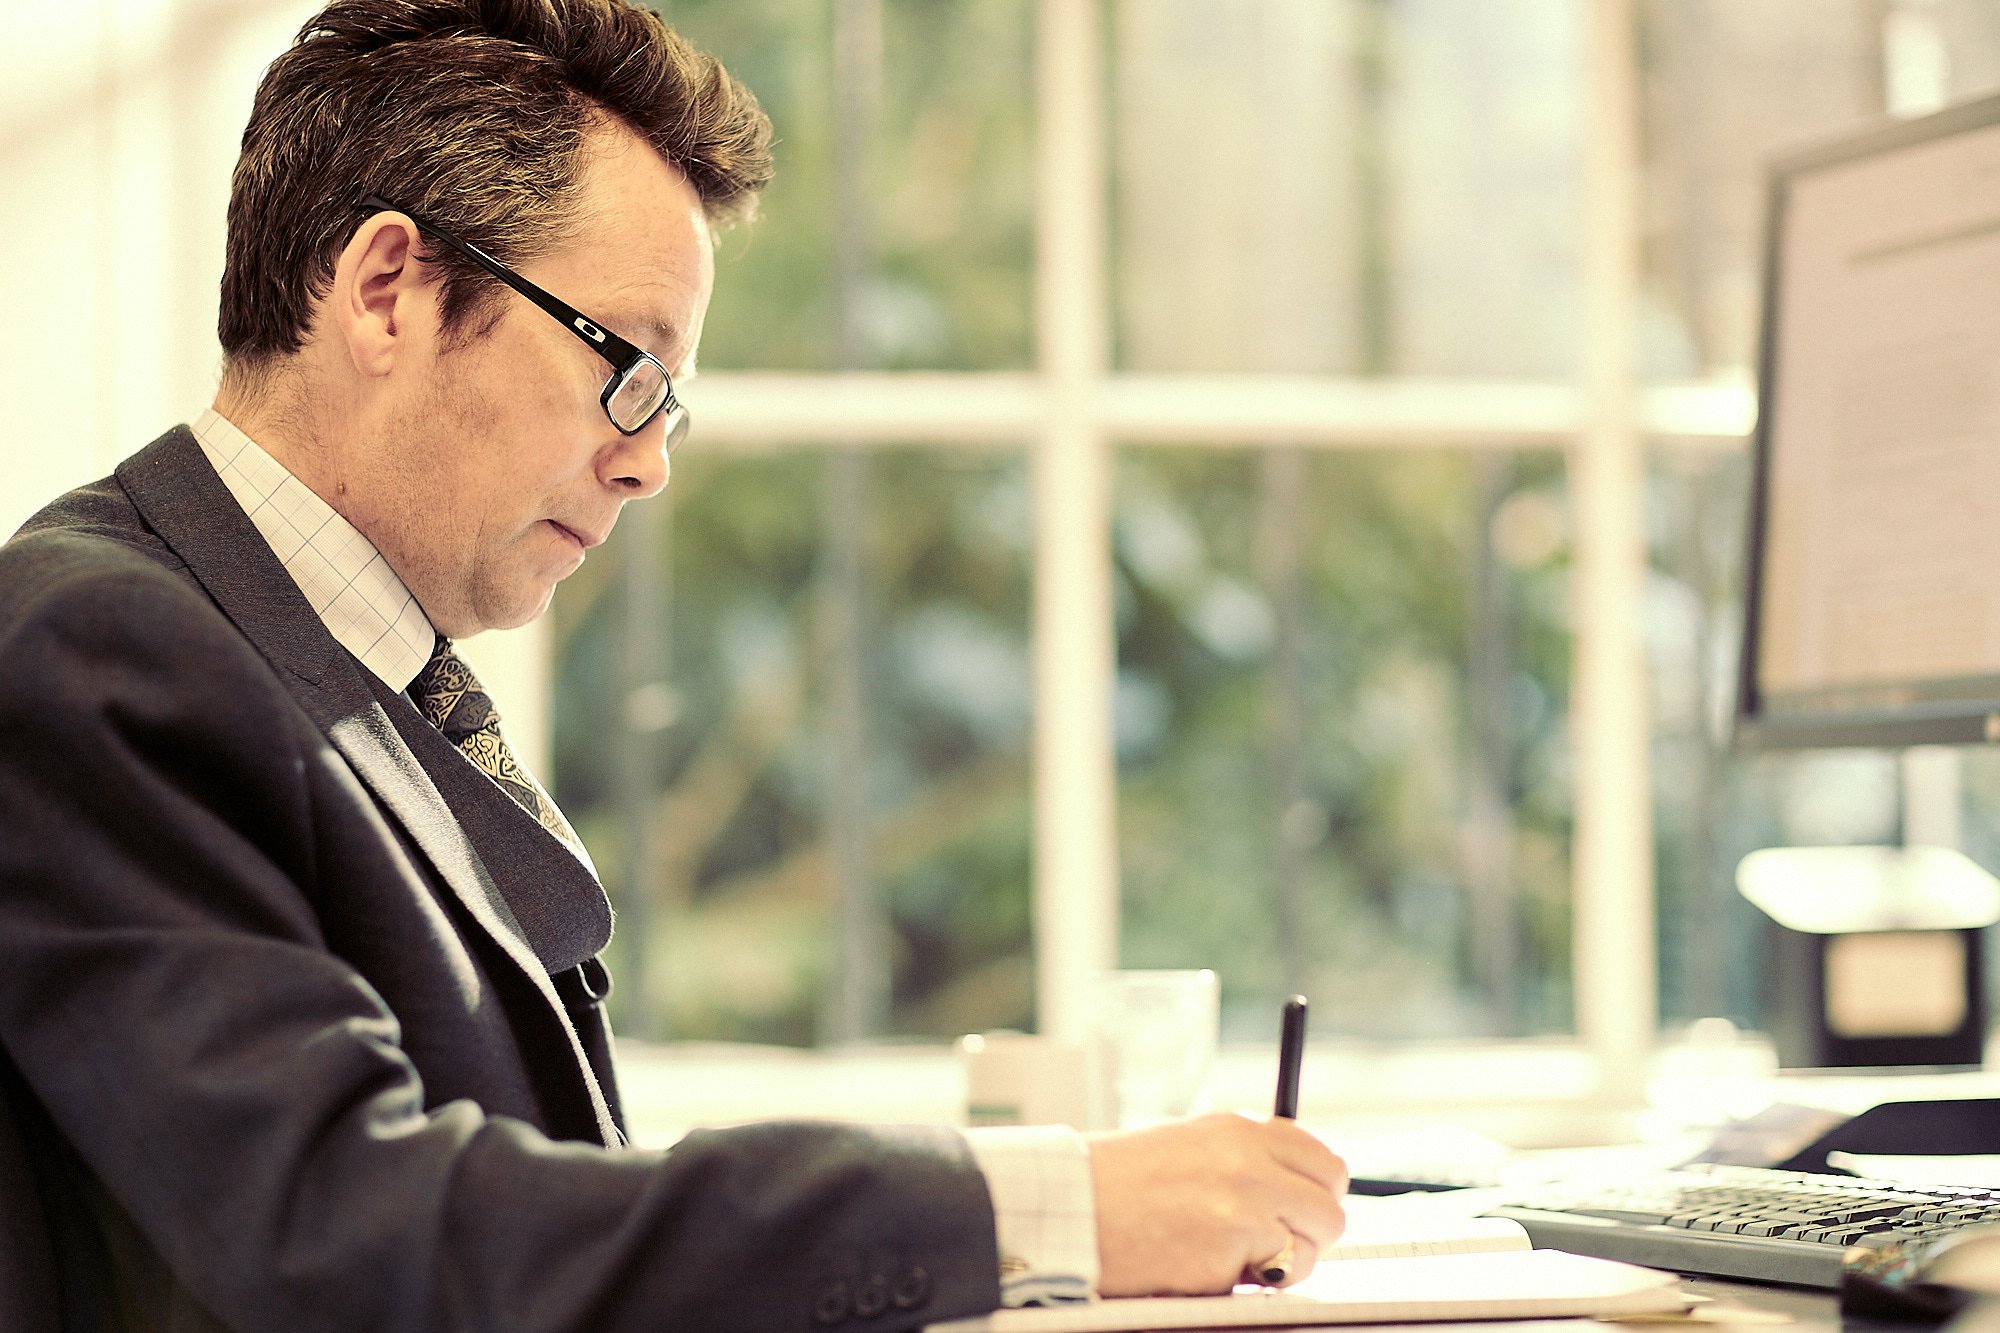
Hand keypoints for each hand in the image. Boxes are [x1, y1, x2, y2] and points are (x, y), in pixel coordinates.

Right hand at [1086, 1111, 1347, 1296]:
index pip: (1322, 1158)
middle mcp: (1251, 1158)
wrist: (1072, 1207)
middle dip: (1309, 1231)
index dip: (1317, 1192)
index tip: (1299, 1210)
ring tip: (1235, 1259)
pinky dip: (1252, 1282)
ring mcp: (1246, 1200)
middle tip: (1271, 1244)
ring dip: (1285, 1261)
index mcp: (1240, 1129)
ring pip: (1314, 1243)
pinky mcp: (1234, 1245)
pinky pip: (1279, 1275)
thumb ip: (1245, 1160)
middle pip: (1331, 1203)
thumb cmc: (1119, 1184)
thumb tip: (1293, 1189)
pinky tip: (1209, 1267)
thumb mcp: (1191, 1146)